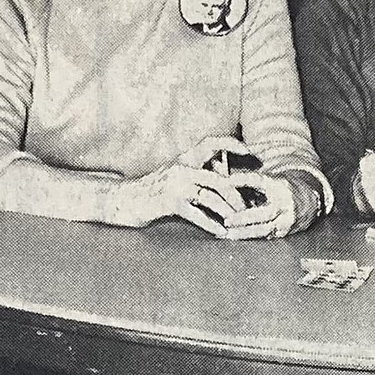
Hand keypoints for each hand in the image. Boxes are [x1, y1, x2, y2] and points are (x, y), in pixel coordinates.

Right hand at [115, 137, 249, 235]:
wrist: (125, 199)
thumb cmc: (154, 191)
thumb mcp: (176, 177)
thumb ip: (197, 175)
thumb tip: (224, 181)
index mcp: (185, 159)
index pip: (211, 143)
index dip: (231, 144)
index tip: (249, 151)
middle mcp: (182, 168)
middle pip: (218, 179)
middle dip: (236, 195)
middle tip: (248, 208)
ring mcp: (175, 184)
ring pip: (210, 197)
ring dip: (226, 212)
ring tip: (237, 224)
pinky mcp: (169, 202)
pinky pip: (196, 213)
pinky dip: (210, 224)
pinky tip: (220, 232)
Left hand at [221, 171, 316, 239]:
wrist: (311, 201)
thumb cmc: (282, 188)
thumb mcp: (269, 179)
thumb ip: (246, 178)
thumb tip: (220, 166)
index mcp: (279, 185)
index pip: (259, 181)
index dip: (243, 180)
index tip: (226, 180)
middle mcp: (285, 203)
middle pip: (265, 212)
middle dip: (244, 217)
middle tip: (227, 220)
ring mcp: (287, 220)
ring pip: (265, 229)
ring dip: (245, 232)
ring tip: (228, 233)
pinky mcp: (285, 232)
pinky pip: (266, 237)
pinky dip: (250, 238)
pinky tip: (236, 238)